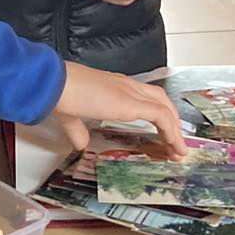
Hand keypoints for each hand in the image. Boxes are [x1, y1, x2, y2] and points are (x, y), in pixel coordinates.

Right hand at [51, 61, 185, 157]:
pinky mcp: (132, 103)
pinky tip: (174, 146)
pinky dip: (171, 132)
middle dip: (170, 119)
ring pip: (164, 107)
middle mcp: (125, 85)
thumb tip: (81, 145)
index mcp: (113, 85)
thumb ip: (78, 131)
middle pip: (159, 98)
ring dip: (174, 129)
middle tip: (174, 140)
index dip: (154, 111)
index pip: (142, 95)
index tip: (159, 129)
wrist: (56, 85)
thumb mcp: (72, 116)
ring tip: (178, 149)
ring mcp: (130, 92)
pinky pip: (161, 117)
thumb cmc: (59, 95)